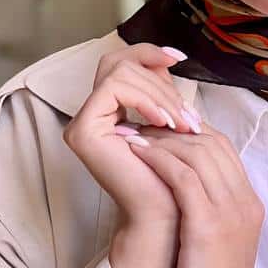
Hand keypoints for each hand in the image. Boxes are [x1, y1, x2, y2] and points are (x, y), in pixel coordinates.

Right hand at [63, 43, 198, 230]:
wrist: (164, 214)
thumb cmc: (170, 175)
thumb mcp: (168, 123)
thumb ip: (161, 92)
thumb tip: (168, 58)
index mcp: (108, 112)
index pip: (120, 63)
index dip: (148, 53)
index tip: (179, 58)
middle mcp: (90, 115)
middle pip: (116, 62)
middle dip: (158, 79)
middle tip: (185, 112)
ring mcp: (82, 123)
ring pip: (118, 73)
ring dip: (158, 93)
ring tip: (181, 123)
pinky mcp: (83, 130)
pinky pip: (113, 88)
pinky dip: (144, 99)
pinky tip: (165, 122)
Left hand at [125, 121, 264, 267]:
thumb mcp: (210, 242)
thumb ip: (201, 209)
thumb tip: (171, 183)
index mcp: (248, 205)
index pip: (222, 147)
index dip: (187, 131)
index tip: (154, 127)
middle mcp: (245, 203)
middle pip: (211, 142)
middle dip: (172, 126)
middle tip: (137, 121)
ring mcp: (231, 213)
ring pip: (198, 152)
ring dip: (160, 138)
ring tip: (129, 131)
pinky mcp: (210, 227)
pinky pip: (183, 176)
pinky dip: (157, 158)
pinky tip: (133, 152)